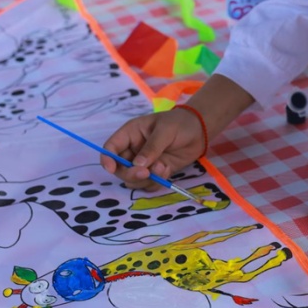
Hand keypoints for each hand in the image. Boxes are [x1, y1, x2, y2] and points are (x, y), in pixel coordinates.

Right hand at [102, 74, 253, 189]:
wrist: (200, 130)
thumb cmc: (179, 123)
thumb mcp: (165, 131)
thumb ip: (151, 148)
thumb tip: (137, 165)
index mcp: (130, 134)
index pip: (110, 148)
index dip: (107, 159)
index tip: (111, 169)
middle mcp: (134, 150)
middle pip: (120, 169)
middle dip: (131, 174)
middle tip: (146, 172)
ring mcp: (145, 163)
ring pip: (134, 180)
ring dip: (147, 179)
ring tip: (163, 167)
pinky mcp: (156, 172)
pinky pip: (149, 184)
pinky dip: (157, 182)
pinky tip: (168, 170)